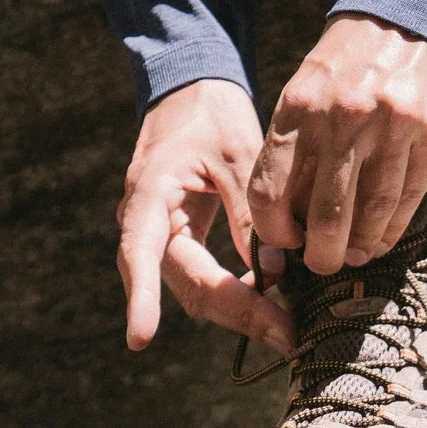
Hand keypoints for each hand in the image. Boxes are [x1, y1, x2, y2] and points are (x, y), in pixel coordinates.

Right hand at [119, 79, 293, 353]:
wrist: (191, 89)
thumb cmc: (210, 113)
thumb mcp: (238, 153)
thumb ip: (251, 211)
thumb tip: (272, 271)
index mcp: (149, 194)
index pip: (140, 254)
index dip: (141, 299)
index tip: (141, 338)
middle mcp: (146, 223)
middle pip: (186, 284)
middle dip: (236, 312)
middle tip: (286, 334)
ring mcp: (161, 236)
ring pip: (196, 289)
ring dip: (239, 310)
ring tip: (286, 328)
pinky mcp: (180, 240)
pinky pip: (203, 277)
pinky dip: (236, 292)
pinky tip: (271, 298)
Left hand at [248, 14, 426, 274]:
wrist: (411, 21)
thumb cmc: (347, 67)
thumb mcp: (305, 92)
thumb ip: (294, 149)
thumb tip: (288, 220)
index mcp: (300, 108)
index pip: (271, 190)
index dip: (274, 230)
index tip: (284, 242)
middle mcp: (344, 119)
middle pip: (326, 214)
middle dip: (321, 254)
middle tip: (321, 264)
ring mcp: (392, 127)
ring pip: (372, 213)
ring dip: (360, 246)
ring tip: (353, 256)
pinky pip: (408, 198)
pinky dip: (391, 229)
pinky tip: (380, 239)